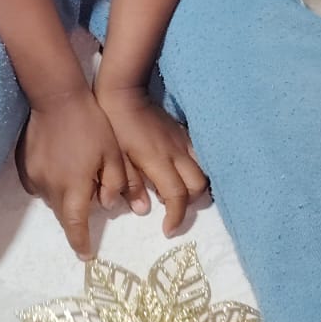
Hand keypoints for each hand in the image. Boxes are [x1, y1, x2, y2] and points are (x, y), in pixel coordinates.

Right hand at [15, 91, 144, 260]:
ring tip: (76, 175)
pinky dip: (51, 183)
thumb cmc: (91, 124)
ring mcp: (33, 176)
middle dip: (76, 214)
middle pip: (63, 213)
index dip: (80, 243)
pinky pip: (39, 184)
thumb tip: (109, 206)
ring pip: (51, 198)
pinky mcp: (23, 165)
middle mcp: (50, 187)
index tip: (86, 256)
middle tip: (90, 197)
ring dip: (64, 196)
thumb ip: (114, 183)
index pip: (75, 225)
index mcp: (74, 187)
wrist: (57, 97)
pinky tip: (60, 165)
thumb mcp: (112, 153)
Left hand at [94, 85, 209, 236]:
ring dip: (196, 186)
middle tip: (173, 208)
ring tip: (179, 191)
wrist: (124, 92)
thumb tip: (143, 210)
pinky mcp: (183, 132)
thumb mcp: (116, 158)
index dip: (177, 217)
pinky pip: (199, 154)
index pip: (177, 196)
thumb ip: (130, 184)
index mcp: (159, 161)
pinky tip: (181, 171)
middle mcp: (177, 153)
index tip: (168, 230)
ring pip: (204, 169)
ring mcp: (182, 141)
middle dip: (190, 203)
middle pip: (199, 186)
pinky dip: (196, 168)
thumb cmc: (116, 125)